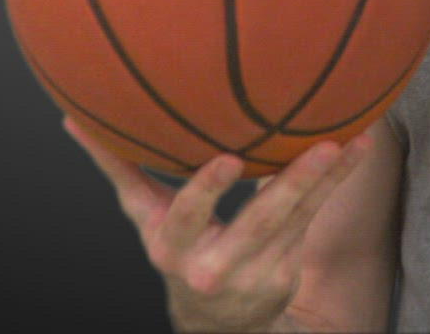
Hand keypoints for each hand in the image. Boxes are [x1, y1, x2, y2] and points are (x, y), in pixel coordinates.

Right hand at [63, 117, 372, 332]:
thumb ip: (118, 167)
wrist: (215, 325)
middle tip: (320, 148)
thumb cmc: (174, 249)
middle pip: (259, 222)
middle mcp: (216, 266)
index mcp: (174, 248)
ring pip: (297, 219)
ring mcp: (256, 272)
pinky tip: (356, 147)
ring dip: (328, 178)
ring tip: (351, 139)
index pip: (188, 217)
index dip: (208, 190)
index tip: (231, 159)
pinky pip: (313, 220)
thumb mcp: (143, 218)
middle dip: (293, 185)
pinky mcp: (286, 271)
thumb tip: (72, 116)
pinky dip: (336, 184)